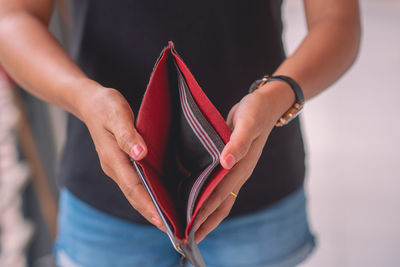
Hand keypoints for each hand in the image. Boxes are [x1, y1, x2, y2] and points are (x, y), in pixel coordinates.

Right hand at [78, 83, 165, 231]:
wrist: (90, 103)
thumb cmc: (105, 106)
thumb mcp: (116, 114)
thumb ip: (128, 134)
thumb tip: (140, 153)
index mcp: (113, 158)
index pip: (132, 186)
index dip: (147, 204)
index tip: (161, 219)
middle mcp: (114, 167)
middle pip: (133, 195)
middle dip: (150, 212)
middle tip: (170, 229)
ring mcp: (117, 167)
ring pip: (134, 191)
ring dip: (149, 206)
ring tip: (168, 220)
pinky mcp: (122, 163)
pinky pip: (135, 183)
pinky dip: (147, 193)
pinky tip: (161, 197)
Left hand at [194, 82, 293, 242]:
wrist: (264, 104)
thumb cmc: (256, 111)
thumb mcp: (248, 123)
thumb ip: (239, 143)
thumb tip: (226, 163)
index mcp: (241, 168)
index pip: (220, 196)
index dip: (205, 213)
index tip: (190, 229)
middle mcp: (237, 173)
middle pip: (219, 204)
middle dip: (203, 221)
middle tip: (184, 238)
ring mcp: (234, 170)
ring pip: (218, 197)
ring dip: (204, 212)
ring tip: (188, 225)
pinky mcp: (228, 162)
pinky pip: (216, 184)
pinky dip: (205, 195)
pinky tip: (192, 197)